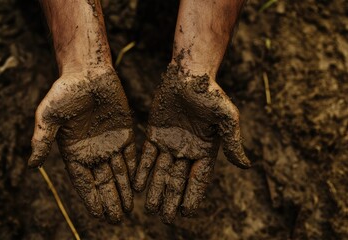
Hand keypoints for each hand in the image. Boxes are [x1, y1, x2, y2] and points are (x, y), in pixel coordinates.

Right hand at [28, 67, 135, 222]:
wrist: (88, 72)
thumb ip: (42, 139)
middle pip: (102, 182)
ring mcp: (109, 143)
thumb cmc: (65, 92)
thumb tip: (31, 165)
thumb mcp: (49, 115)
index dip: (91, 198)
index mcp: (74, 152)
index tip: (98, 215)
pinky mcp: (124, 133)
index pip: (84, 182)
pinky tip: (138, 187)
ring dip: (122, 192)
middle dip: (109, 201)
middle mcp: (92, 151)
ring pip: (118, 173)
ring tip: (127, 211)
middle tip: (117, 219)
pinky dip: (134, 173)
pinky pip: (130, 157)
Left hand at [133, 65, 250, 223]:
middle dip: (172, 198)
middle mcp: (187, 150)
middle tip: (165, 218)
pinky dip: (143, 170)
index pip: (198, 179)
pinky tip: (138, 185)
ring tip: (150, 208)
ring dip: (156, 189)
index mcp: (205, 150)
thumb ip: (233, 142)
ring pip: (161, 171)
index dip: (193, 196)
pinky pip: (147, 156)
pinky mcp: (154, 133)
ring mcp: (170, 142)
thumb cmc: (210, 93)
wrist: (188, 73)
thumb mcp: (226, 117)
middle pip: (178, 180)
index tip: (186, 213)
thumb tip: (246, 165)